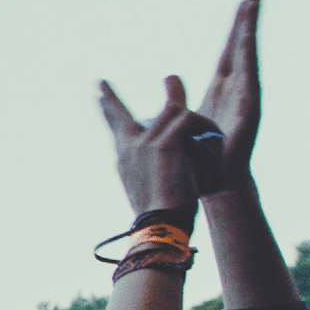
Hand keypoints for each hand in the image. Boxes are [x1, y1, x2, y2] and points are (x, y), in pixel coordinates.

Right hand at [95, 76, 204, 217]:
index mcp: (124, 157)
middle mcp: (128, 147)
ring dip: (192, 120)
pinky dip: (203, 125)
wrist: (161, 225)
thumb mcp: (154, 182)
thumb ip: (157, 157)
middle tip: (100, 84)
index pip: (114, 125)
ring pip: (171, 110)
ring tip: (208, 135)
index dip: (107, 108)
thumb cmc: (161, 213)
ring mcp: (143, 143)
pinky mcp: (163, 144)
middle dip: (111, 98)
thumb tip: (167, 143)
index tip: (98, 92)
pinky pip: (187, 118)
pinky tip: (211, 138)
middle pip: (124, 114)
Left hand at [194, 0, 261, 193]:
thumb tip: (169, 75)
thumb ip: (176, 97)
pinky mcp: (250, 109)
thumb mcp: (181, 119)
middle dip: (246, 21)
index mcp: (221, 89)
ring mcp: (246, 97)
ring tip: (254, 4)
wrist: (217, 182)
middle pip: (240, 47)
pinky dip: (248, 55)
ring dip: (250, 30)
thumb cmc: (202, 156)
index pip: (228, 52)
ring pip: (247, 56)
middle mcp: (236, 89)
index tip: (241, 2)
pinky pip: (249, 76)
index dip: (234, 29)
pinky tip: (248, 36)